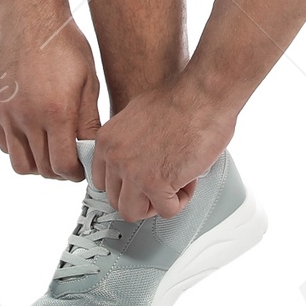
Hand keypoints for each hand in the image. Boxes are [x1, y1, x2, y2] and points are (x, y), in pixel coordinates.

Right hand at [0, 10, 101, 179]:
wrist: (30, 18)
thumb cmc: (65, 45)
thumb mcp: (88, 81)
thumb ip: (89, 121)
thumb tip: (92, 152)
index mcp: (56, 112)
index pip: (63, 165)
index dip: (75, 174)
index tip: (82, 169)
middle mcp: (26, 117)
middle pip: (41, 169)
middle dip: (58, 172)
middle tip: (70, 162)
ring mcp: (4, 114)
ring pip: (18, 163)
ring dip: (36, 164)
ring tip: (50, 150)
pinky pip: (4, 144)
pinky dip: (19, 146)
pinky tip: (33, 132)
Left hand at [93, 71, 236, 220]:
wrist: (203, 93)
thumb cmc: (183, 97)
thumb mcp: (139, 114)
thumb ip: (129, 141)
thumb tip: (137, 157)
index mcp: (107, 140)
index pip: (102, 182)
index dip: (127, 184)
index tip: (141, 182)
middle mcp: (115, 157)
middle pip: (117, 200)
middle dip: (142, 196)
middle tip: (163, 182)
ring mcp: (133, 172)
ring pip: (134, 212)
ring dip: (157, 203)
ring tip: (175, 183)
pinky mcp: (156, 183)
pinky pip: (166, 210)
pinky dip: (181, 200)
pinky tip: (189, 179)